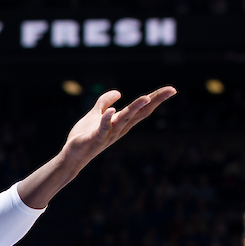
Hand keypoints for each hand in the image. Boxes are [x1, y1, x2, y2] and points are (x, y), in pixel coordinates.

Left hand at [62, 87, 176, 163]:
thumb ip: (104, 103)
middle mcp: (119, 128)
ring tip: (146, 97)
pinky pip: (103, 128)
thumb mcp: (96, 115)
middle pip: (140, 113)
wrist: (72, 156)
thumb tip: (118, 93)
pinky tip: (112, 111)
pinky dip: (107, 120)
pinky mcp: (95, 138)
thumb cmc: (85, 137)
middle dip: (155, 101)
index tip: (172, 89)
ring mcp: (109, 134)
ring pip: (125, 119)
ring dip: (135, 108)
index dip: (156, 98)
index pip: (142, 109)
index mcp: (121, 122)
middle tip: (171, 90)